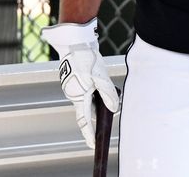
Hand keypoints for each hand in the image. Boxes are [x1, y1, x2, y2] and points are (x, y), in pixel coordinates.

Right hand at [41, 18, 119, 147]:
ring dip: (97, 102)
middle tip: (106, 122)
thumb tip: (114, 109)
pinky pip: (87, 91)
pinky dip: (95, 92)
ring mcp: (75, 86)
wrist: (75, 42)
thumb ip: (108, 94)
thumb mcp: (100, 77)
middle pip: (86, 110)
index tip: (92, 145)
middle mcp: (74, 93)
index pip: (84, 121)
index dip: (89, 134)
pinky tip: (103, 87)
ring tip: (109, 100)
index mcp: (78, 96)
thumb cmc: (86, 59)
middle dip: (96, 117)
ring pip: (88, 99)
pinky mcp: (77, 79)